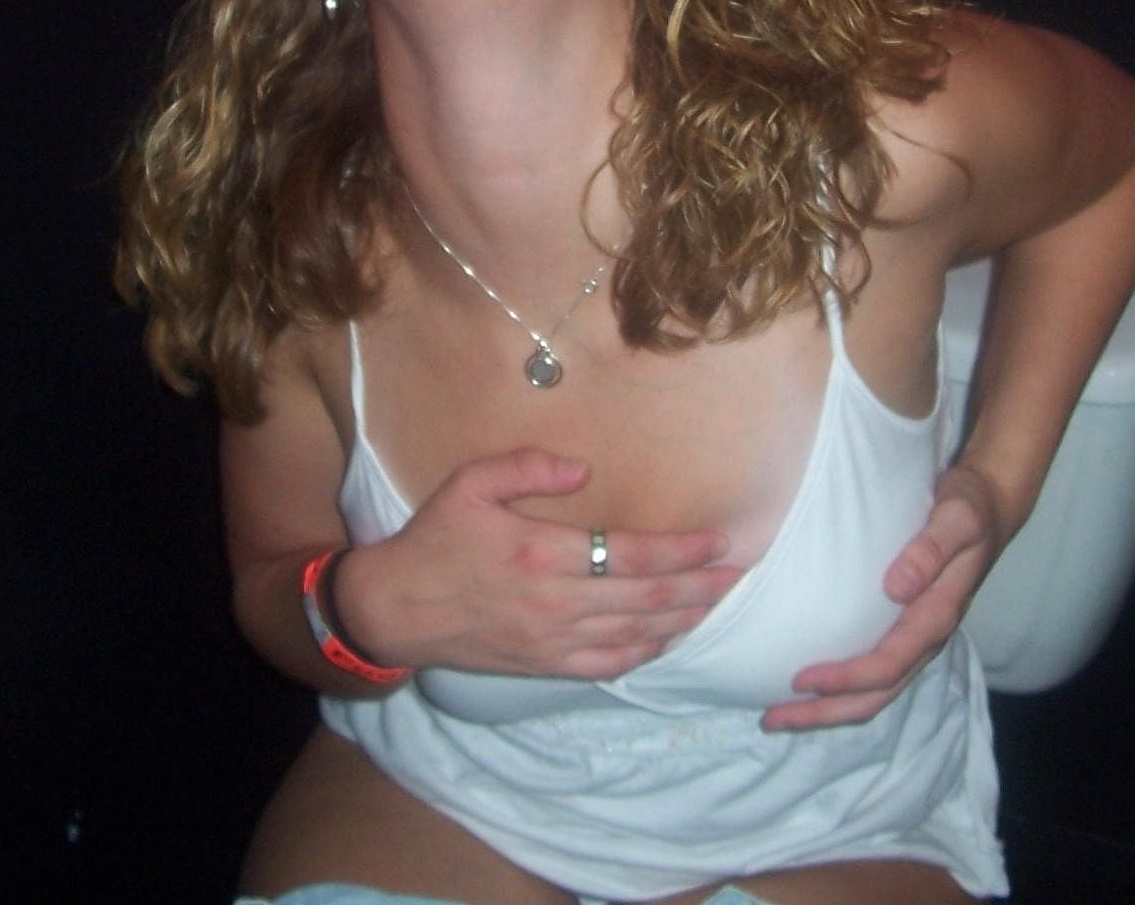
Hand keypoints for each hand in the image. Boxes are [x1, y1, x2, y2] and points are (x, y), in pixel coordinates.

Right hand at [336, 447, 746, 679]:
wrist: (395, 610)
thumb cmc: (433, 540)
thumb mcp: (469, 484)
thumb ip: (526, 467)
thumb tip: (582, 469)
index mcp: (542, 553)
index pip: (632, 554)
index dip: (682, 550)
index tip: (719, 541)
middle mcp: (556, 602)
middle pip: (647, 597)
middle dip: (700, 586)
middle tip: (739, 573)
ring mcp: (552, 640)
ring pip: (636, 633)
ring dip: (683, 619)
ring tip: (718, 601)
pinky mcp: (544, 666)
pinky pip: (608, 664)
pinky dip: (645, 652)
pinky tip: (667, 638)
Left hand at [762, 462, 1009, 730]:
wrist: (988, 508)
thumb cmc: (967, 509)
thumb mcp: (957, 518)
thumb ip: (931, 549)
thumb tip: (898, 587)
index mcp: (937, 615)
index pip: (889, 663)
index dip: (846, 678)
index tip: (802, 679)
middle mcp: (925, 638)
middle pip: (876, 694)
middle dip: (826, 711)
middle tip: (772, 718)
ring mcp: (915, 639)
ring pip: (874, 692)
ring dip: (828, 709)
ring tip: (778, 714)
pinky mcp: (903, 630)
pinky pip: (872, 673)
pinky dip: (839, 688)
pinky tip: (807, 685)